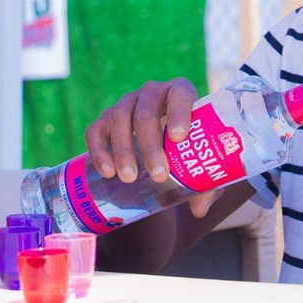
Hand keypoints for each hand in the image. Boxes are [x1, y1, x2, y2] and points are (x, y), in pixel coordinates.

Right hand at [84, 78, 198, 183]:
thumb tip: (199, 209)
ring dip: (123, 149)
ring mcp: (126, 103)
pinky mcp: (106, 118)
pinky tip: (108, 172)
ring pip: (119, 118)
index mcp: (180, 93)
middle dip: (150, 144)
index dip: (179, 113)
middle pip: (147, 111)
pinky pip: (96, 129)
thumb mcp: (201, 158)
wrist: (163, 141)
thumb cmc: (188, 146)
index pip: (180, 94)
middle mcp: (152, 93)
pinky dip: (99, 150)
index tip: (179, 138)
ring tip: (130, 178)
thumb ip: (206, 181)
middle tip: (158, 174)